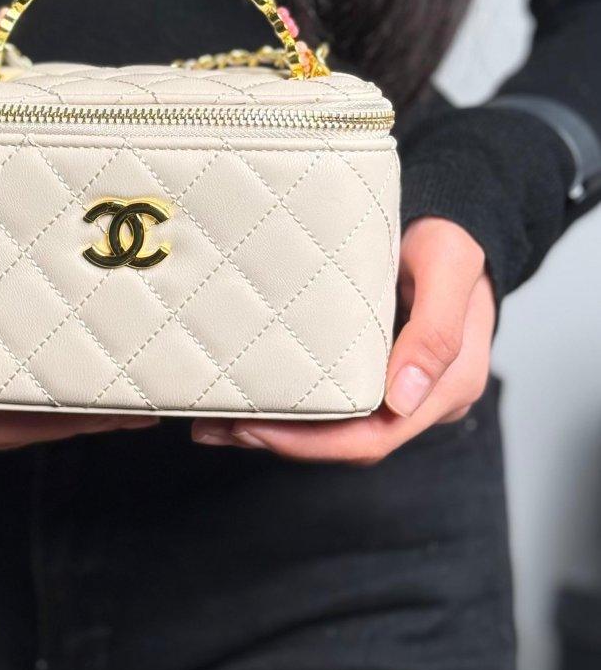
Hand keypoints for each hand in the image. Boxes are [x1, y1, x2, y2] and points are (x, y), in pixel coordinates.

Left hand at [191, 217, 494, 463]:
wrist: (453, 224)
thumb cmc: (450, 240)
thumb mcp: (448, 267)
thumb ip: (436, 330)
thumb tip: (402, 400)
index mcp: (448, 386)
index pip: (375, 437)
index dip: (311, 444)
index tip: (255, 428)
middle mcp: (422, 399)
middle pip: (348, 443)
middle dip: (281, 442)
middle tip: (217, 428)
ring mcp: (400, 390)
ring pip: (337, 430)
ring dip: (278, 431)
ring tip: (216, 422)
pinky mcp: (376, 373)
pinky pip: (335, 405)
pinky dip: (290, 408)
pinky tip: (246, 398)